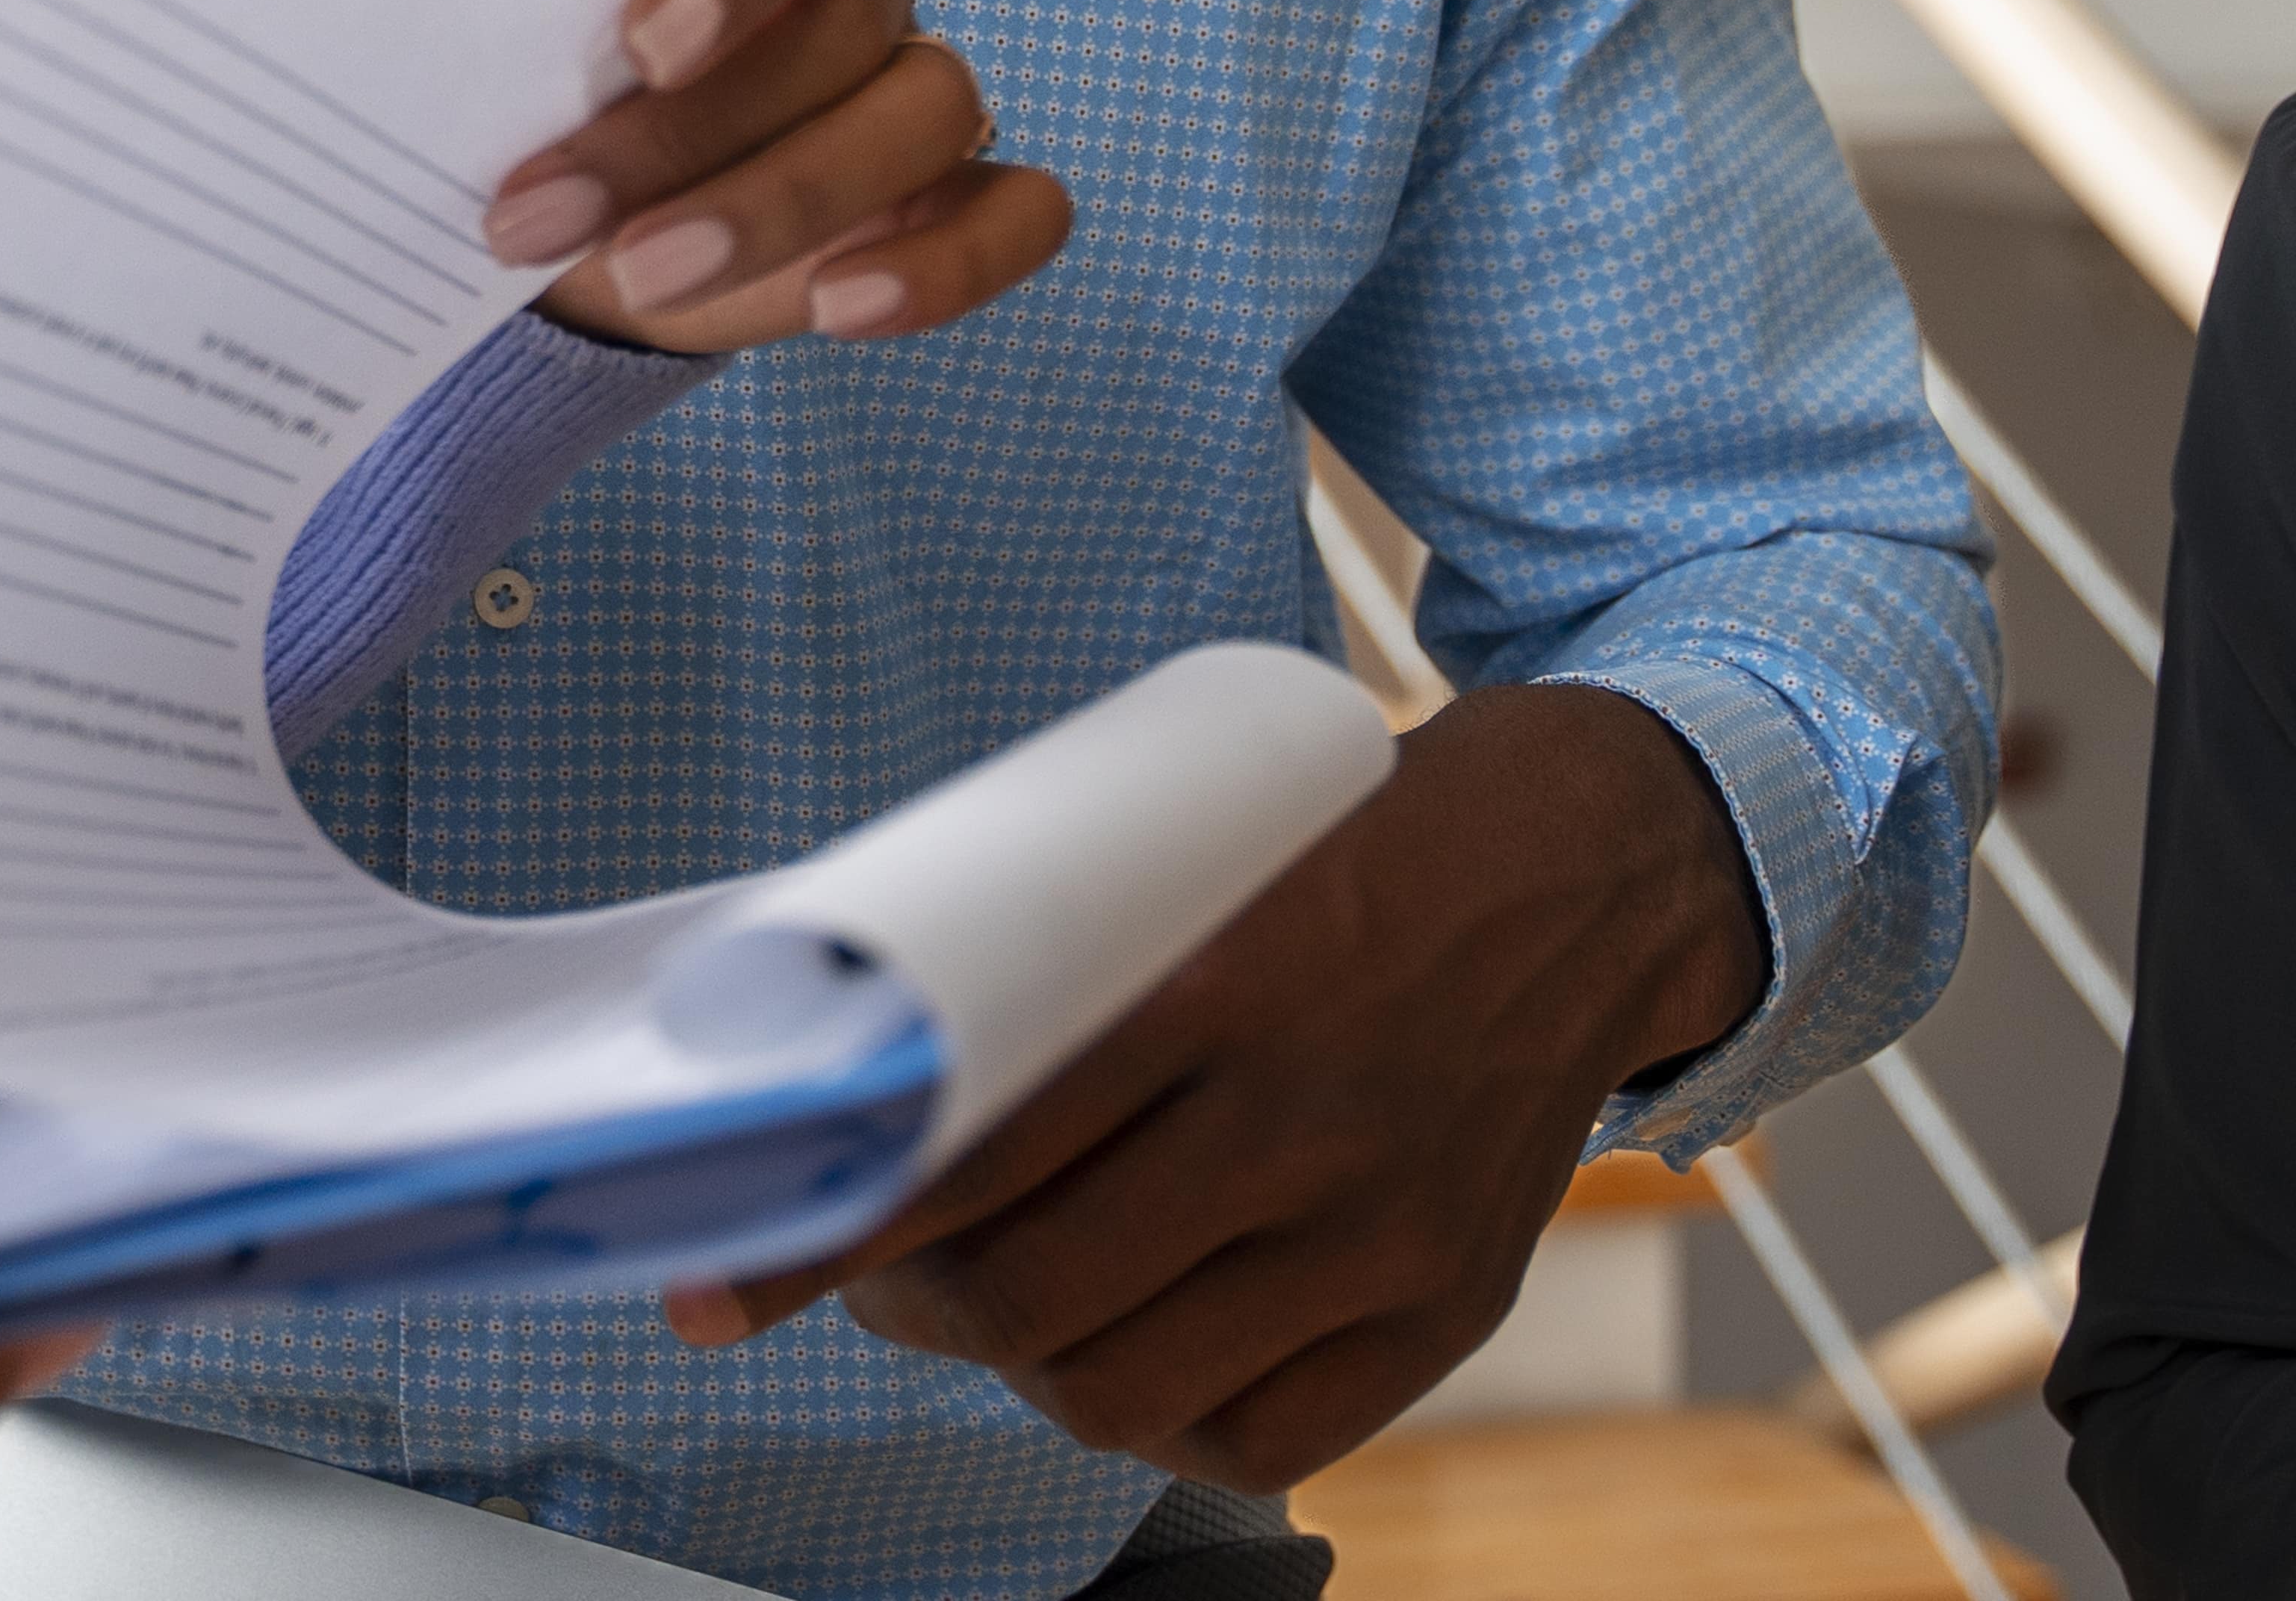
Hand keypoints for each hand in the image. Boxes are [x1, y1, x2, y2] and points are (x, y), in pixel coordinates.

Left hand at [486, 0, 1069, 350]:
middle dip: (687, 139)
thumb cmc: (540, 65)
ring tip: (640, 280)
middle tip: (543, 218)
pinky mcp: (957, 184)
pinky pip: (1018, 213)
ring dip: (779, 209)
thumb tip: (427, 35)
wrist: (572, 176)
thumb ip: (509, 13)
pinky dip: (946, 266)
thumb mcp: (509, 21)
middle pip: (845, 27)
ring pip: (925, 116)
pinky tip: (837, 309)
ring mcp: (921, 67)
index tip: (641, 46)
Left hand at [665, 687, 1769, 1490]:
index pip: (970, 1146)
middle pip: (1029, 1297)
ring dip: (1017, 1367)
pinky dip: (1158, 1416)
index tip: (713, 1274)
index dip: (826, 1229)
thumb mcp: (1179, 857)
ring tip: (997, 1303)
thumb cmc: (1332, 852)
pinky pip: (1256, 1442)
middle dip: (905, 1308)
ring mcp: (1383, 1232)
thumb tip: (834, 1065)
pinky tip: (1132, 1343)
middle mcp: (1300, 1118)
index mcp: (1208, 981)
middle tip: (877, 1273)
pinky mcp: (1449, 1311)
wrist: (1582, 875)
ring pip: (1121, 1390)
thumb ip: (1040, 964)